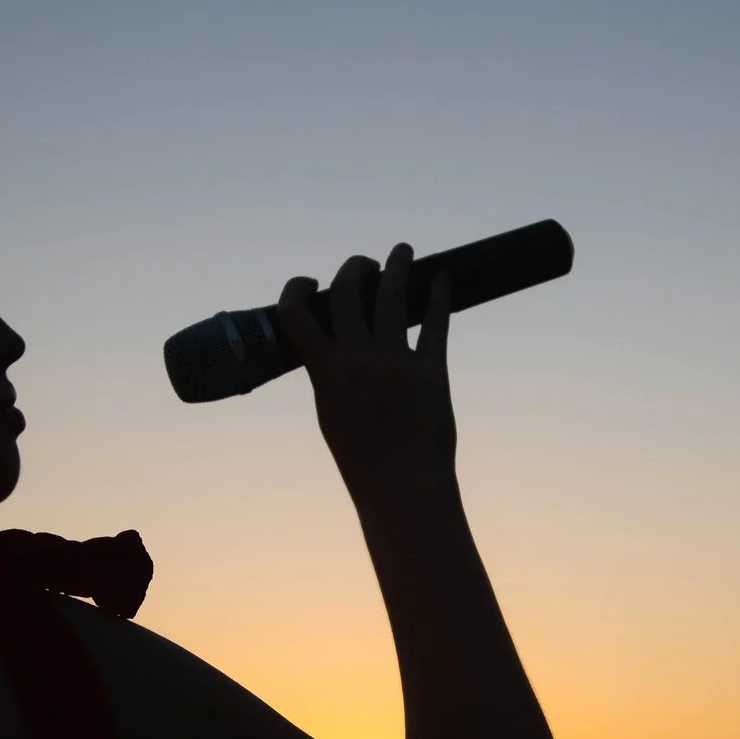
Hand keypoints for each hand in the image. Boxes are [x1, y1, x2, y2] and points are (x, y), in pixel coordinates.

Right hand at [277, 245, 457, 506]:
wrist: (403, 488)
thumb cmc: (363, 459)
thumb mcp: (331, 415)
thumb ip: (329, 376)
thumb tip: (329, 346)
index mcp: (325, 373)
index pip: (296, 314)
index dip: (296, 289)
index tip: (309, 281)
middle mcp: (358, 361)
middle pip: (348, 292)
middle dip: (355, 268)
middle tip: (365, 263)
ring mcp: (396, 364)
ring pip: (393, 297)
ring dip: (397, 266)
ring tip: (401, 251)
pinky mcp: (432, 371)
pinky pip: (436, 324)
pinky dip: (440, 297)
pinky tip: (444, 279)